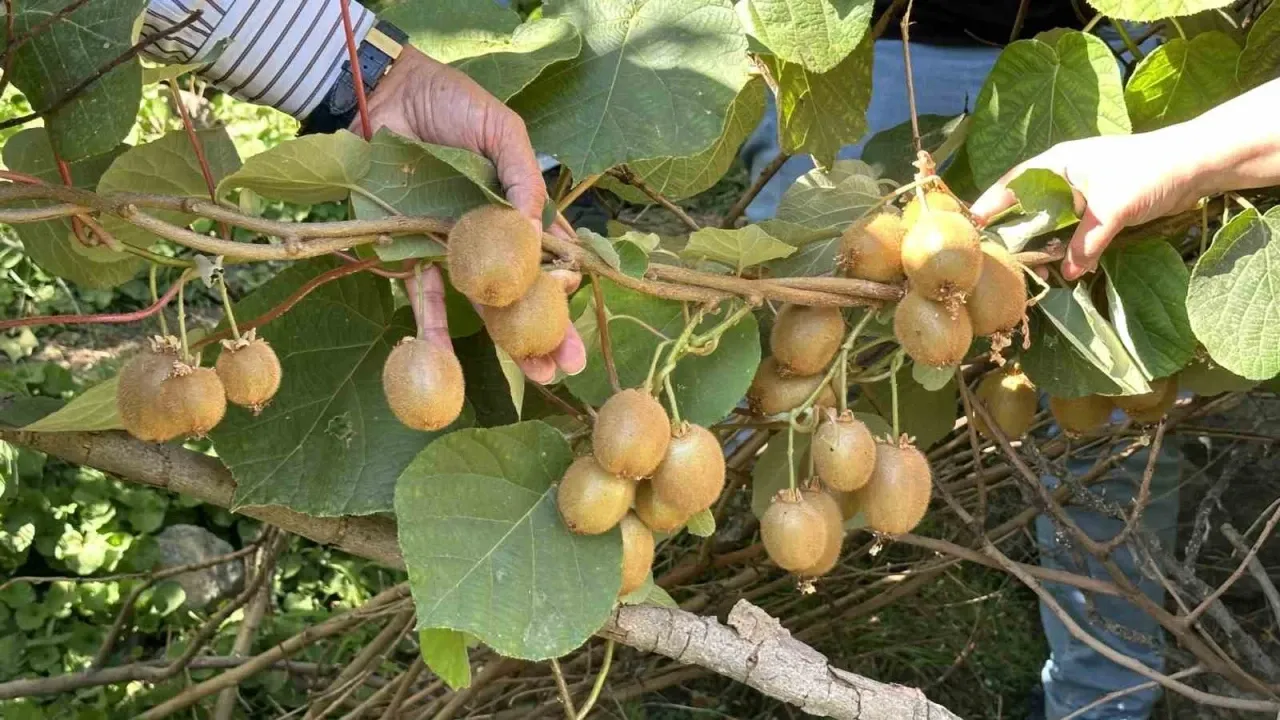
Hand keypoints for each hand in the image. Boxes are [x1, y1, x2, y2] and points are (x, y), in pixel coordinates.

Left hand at [358, 46, 584, 381]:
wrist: (385, 91)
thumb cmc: (449, 103)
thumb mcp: (501, 131)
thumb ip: (523, 177)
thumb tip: (536, 233)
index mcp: (516, 206)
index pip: (549, 252)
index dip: (565, 283)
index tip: (577, 305)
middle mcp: (487, 234)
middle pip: (522, 289)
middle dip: (547, 329)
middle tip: (567, 363)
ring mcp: (451, 247)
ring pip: (483, 303)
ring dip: (504, 340)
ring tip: (535, 373)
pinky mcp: (410, 252)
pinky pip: (424, 294)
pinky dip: (433, 326)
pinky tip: (444, 358)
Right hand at [969, 130, 1207, 279]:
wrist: (1196, 165)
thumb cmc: (1148, 172)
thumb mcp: (1110, 210)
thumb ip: (1085, 243)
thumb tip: (1068, 274)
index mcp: (1058, 163)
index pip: (1012, 184)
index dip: (990, 205)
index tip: (969, 226)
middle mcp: (1065, 177)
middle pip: (1028, 206)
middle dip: (1015, 231)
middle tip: (996, 257)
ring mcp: (1084, 193)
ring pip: (1053, 221)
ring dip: (1044, 244)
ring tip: (1030, 268)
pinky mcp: (1102, 207)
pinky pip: (1075, 230)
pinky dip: (1069, 246)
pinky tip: (1068, 266)